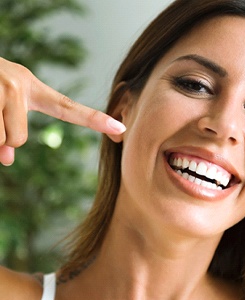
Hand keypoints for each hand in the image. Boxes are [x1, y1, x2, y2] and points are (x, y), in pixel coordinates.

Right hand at [0, 57, 125, 165]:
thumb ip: (8, 133)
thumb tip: (6, 159)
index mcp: (31, 88)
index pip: (68, 108)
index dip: (95, 120)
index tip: (121, 129)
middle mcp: (19, 83)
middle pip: (19, 138)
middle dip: (1, 139)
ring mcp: (0, 85)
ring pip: (1, 138)